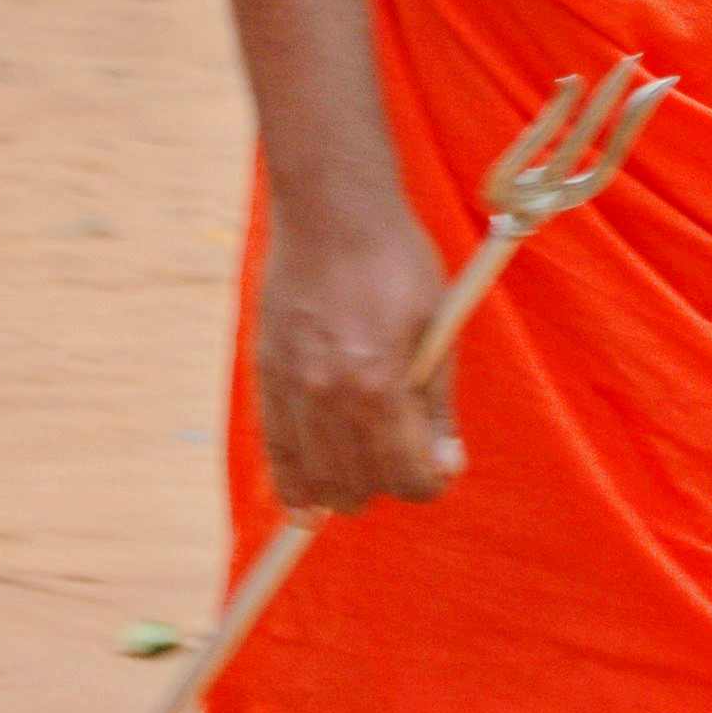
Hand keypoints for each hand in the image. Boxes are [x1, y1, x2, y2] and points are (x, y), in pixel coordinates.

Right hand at [256, 194, 463, 515]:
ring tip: (363, 475)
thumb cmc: (393, 259)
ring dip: (344, 488)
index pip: (405, 474)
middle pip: (359, 485)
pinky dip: (291, 483)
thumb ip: (437, 401)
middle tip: (405, 455)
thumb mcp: (436, 323)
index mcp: (378, 384)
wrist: (330, 209)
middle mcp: (327, 395)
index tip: (438, 471)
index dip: (430, 482)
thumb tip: (446, 463)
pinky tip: (304, 503)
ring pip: (315, 479)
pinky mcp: (265, 375)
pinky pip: (275, 452)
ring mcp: (290, 387)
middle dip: (389, 482)